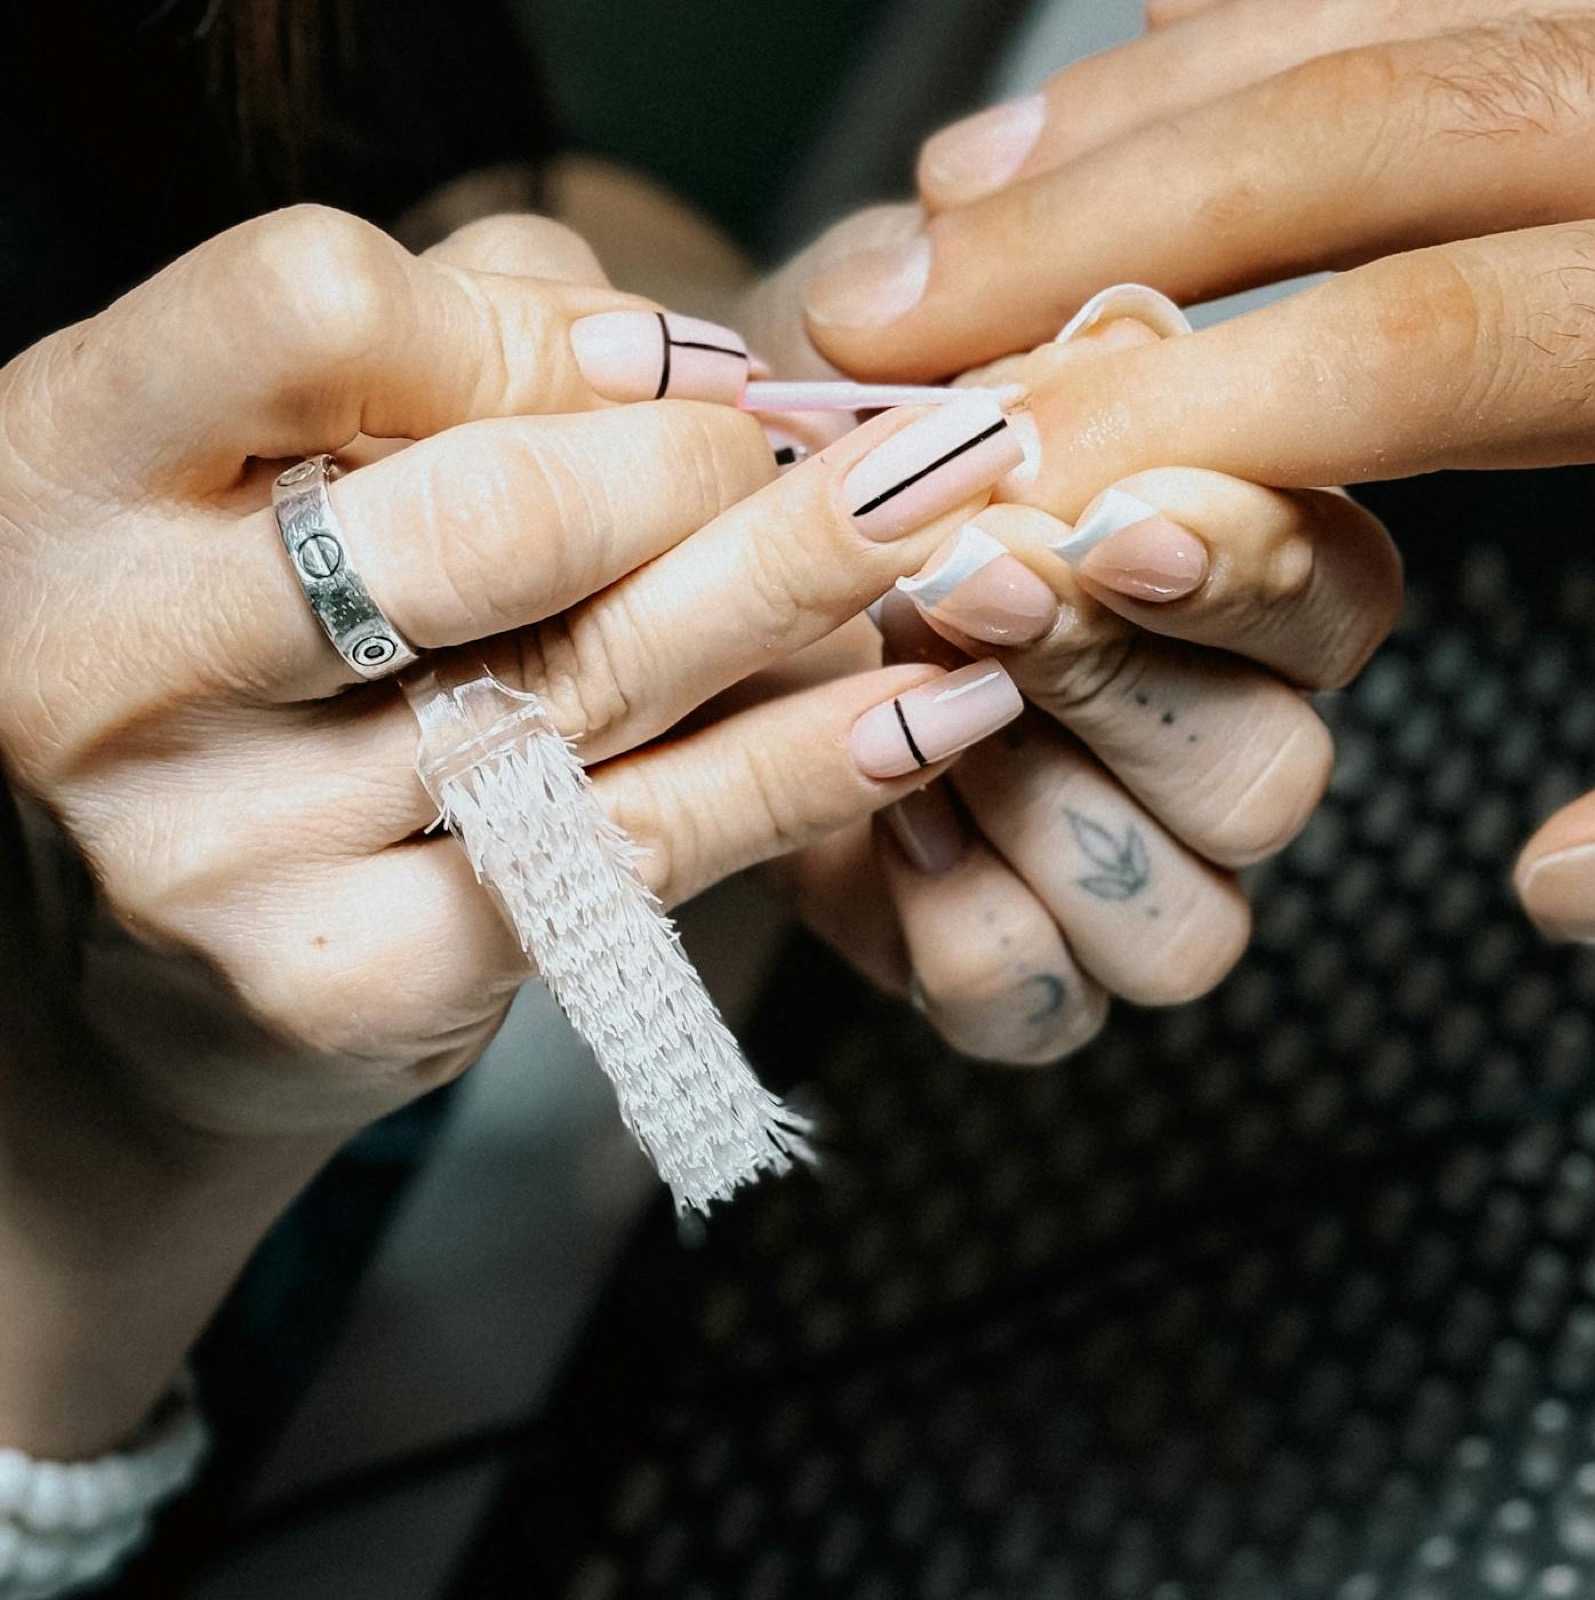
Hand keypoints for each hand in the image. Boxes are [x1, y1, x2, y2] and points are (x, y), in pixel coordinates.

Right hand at [0, 204, 1031, 1452]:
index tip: (662, 368)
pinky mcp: (345, 981)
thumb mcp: (264, 469)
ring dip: (804, 593)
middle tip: (859, 459)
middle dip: (706, 475)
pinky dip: (797, 774)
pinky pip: (626, 852)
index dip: (521, 330)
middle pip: (487, 521)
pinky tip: (923, 716)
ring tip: (951, 525)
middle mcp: (108, 664)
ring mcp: (218, 846)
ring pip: (591, 685)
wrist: (144, 951)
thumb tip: (675, 354)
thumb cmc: (235, 659)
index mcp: (61, 475)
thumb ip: (449, 354)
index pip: (308, 319)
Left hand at [784, 309, 1400, 1063]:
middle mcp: (1215, 750)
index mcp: (1232, 592)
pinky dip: (962, 925)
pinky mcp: (1027, 982)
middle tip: (968, 592)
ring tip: (907, 707)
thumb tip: (1121, 323)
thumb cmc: (806, 474)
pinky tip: (887, 826)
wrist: (689, 614)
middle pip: (1270, 778)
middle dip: (1112, 685)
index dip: (1237, 569)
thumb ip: (1016, 333)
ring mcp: (1130, 886)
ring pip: (1189, 925)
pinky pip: (1046, 1007)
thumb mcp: (891, 360)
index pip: (1330, 598)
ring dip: (1038, 812)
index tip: (1110, 521)